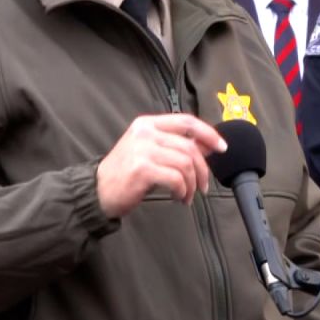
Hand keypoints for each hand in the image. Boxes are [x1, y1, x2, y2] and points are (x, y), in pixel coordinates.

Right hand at [96, 114, 226, 218]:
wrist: (97, 191)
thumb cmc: (125, 174)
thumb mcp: (149, 152)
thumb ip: (174, 146)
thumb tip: (207, 146)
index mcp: (147, 124)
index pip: (186, 121)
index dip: (208, 133)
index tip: (222, 147)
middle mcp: (145, 132)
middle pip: (190, 147)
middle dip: (203, 170)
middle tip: (203, 186)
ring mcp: (142, 149)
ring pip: (185, 164)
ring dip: (192, 184)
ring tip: (187, 195)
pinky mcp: (142, 169)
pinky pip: (176, 179)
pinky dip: (183, 191)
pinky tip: (179, 197)